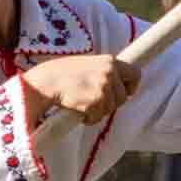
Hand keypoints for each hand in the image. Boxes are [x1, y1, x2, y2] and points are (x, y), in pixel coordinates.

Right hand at [20, 54, 139, 124]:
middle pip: (122, 97)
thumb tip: (116, 85)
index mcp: (109, 61)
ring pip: (110, 109)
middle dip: (110, 103)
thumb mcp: (86, 64)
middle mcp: (109, 73)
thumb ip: (103, 71)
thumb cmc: (60, 73)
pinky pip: (97, 118)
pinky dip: (88, 118)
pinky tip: (76, 109)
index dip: (131, 86)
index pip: (135, 73)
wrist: (45, 82)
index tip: (124, 93)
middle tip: (94, 103)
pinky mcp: (95, 103)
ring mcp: (103, 88)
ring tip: (81, 103)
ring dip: (97, 111)